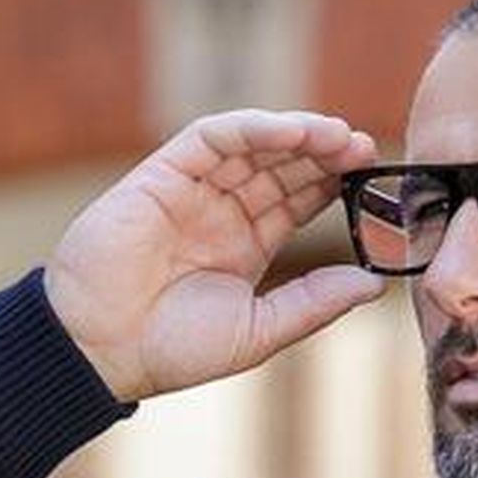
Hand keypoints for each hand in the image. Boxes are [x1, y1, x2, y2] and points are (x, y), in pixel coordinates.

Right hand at [43, 109, 384, 402]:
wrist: (101, 349)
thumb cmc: (173, 349)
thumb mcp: (259, 330)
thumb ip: (314, 303)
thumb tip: (376, 283)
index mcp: (245, 244)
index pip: (298, 201)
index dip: (334, 185)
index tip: (374, 180)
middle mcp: (221, 210)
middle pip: (282, 167)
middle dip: (324, 155)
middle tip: (366, 149)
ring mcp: (193, 188)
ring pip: (254, 146)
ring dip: (297, 135)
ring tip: (339, 135)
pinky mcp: (163, 173)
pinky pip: (212, 137)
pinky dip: (252, 128)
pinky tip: (290, 131)